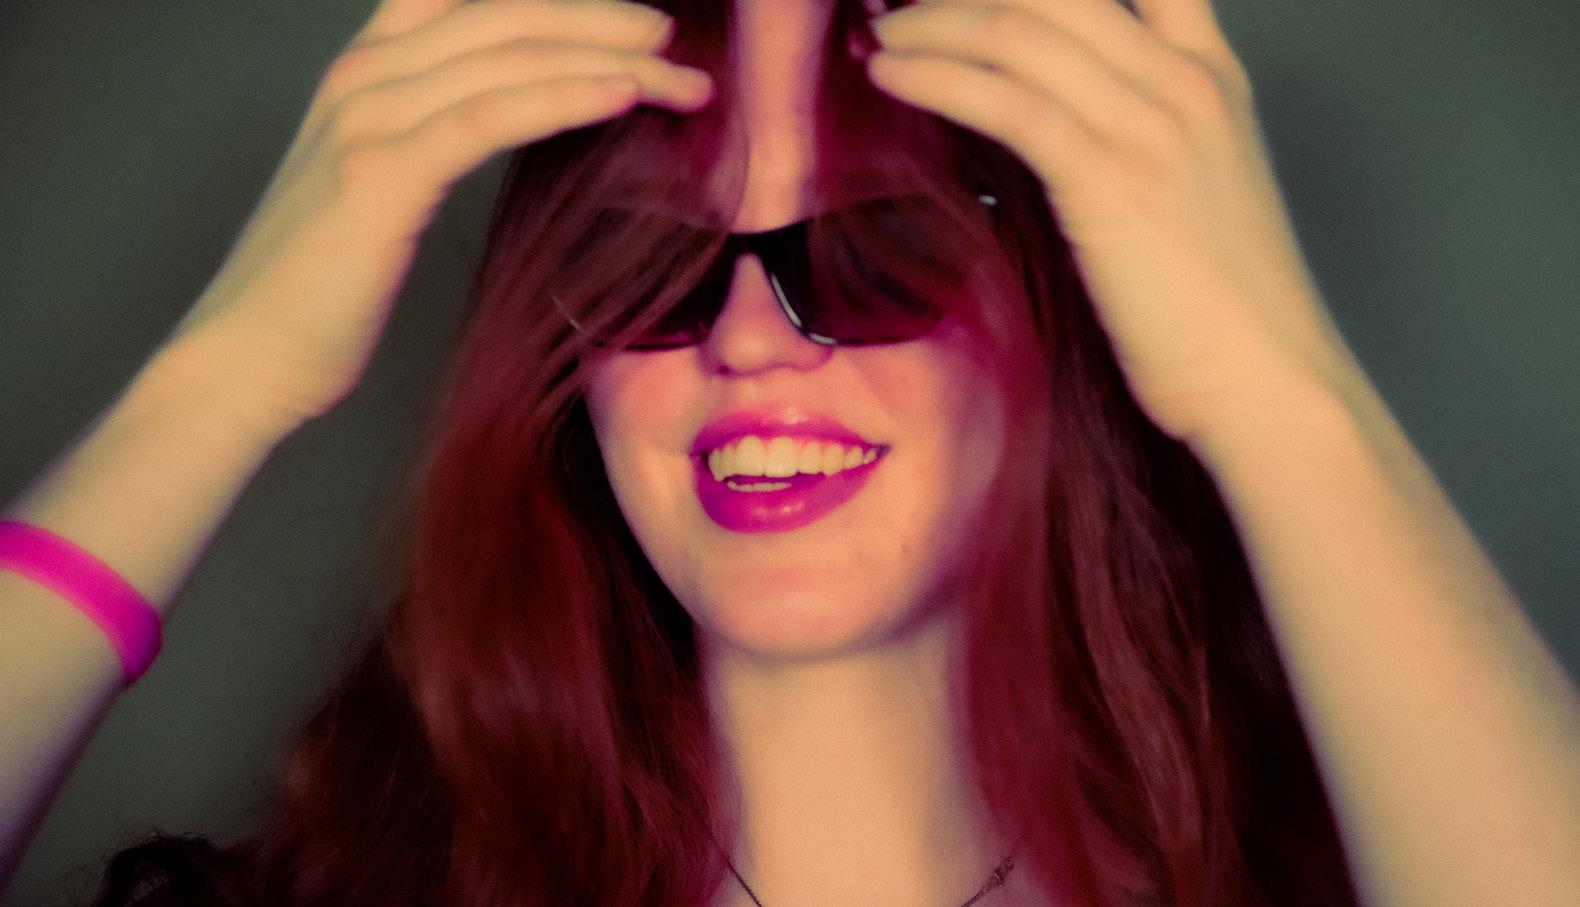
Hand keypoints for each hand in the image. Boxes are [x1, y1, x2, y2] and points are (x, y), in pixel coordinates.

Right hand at [164, 0, 713, 427]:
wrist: (247, 358)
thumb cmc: (323, 289)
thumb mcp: (384, 187)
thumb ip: (438, 136)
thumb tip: (524, 124)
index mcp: (367, 72)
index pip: (474, 4)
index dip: (556, 3)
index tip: (633, 26)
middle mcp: (364, 76)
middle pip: (503, 16)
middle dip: (600, 21)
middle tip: (676, 41)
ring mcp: (367, 118)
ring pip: (507, 58)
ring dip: (606, 59)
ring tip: (680, 76)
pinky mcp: (380, 173)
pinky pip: (489, 117)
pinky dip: (563, 98)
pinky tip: (623, 95)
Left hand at [861, 0, 1359, 445]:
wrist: (1267, 382)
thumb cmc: (1219, 314)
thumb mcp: (1190, 194)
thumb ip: (1131, 140)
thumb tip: (1042, 126)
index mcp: (1210, 76)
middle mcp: (1184, 80)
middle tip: (892, 3)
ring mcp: (1150, 125)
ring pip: (1017, 31)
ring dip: (928, 24)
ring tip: (874, 36)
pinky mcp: (1108, 179)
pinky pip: (1005, 100)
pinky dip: (933, 77)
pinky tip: (889, 75)